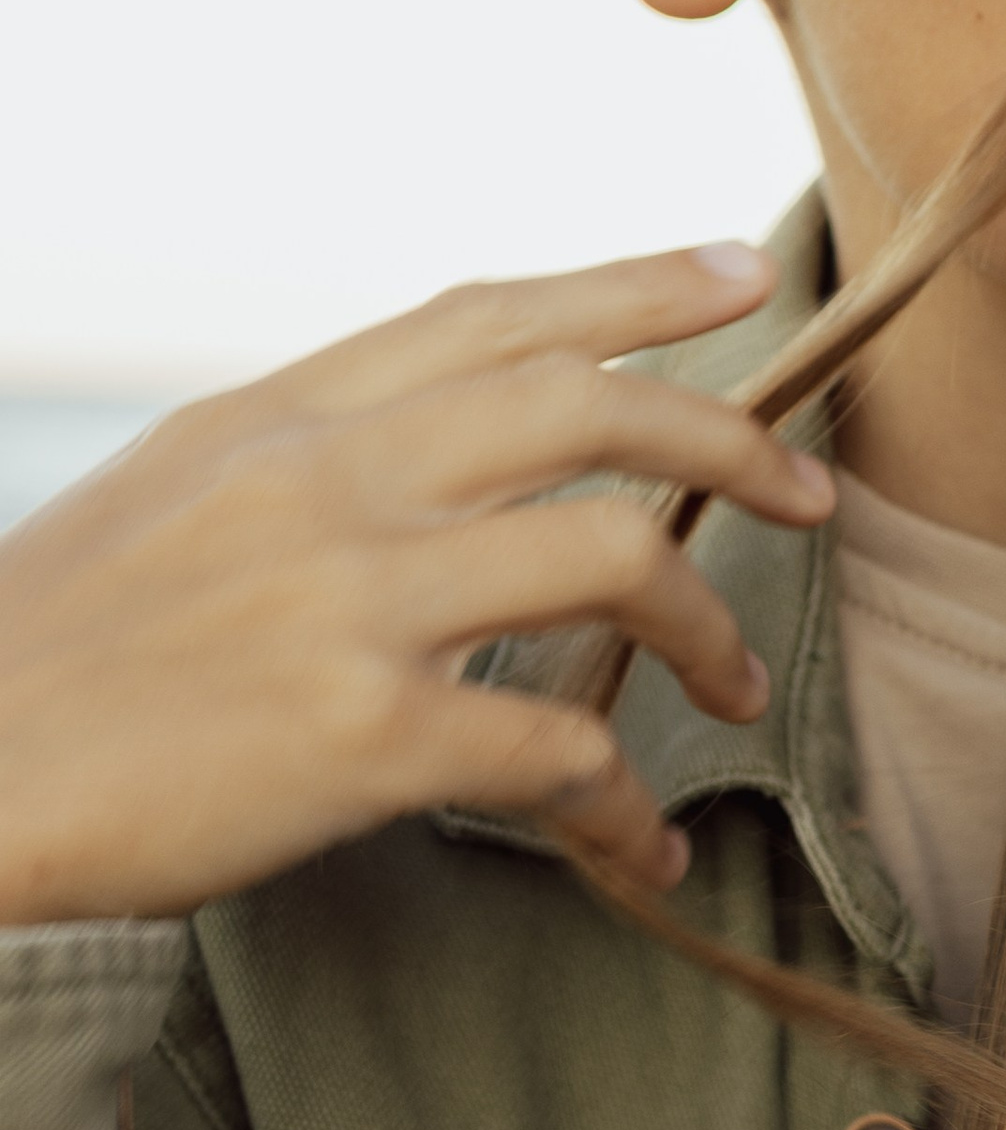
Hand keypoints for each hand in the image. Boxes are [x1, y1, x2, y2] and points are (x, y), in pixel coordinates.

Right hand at [0, 244, 835, 924]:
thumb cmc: (50, 666)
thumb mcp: (167, 505)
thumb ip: (303, 467)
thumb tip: (428, 458)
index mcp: (278, 424)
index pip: (487, 317)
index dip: (633, 286)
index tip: (742, 279)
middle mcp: (325, 486)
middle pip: (586, 407)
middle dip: (724, 439)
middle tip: (807, 490)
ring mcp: (348, 605)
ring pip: (611, 555)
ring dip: (705, 624)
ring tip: (734, 683)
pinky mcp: (361, 737)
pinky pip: (556, 753)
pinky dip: (620, 807)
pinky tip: (637, 850)